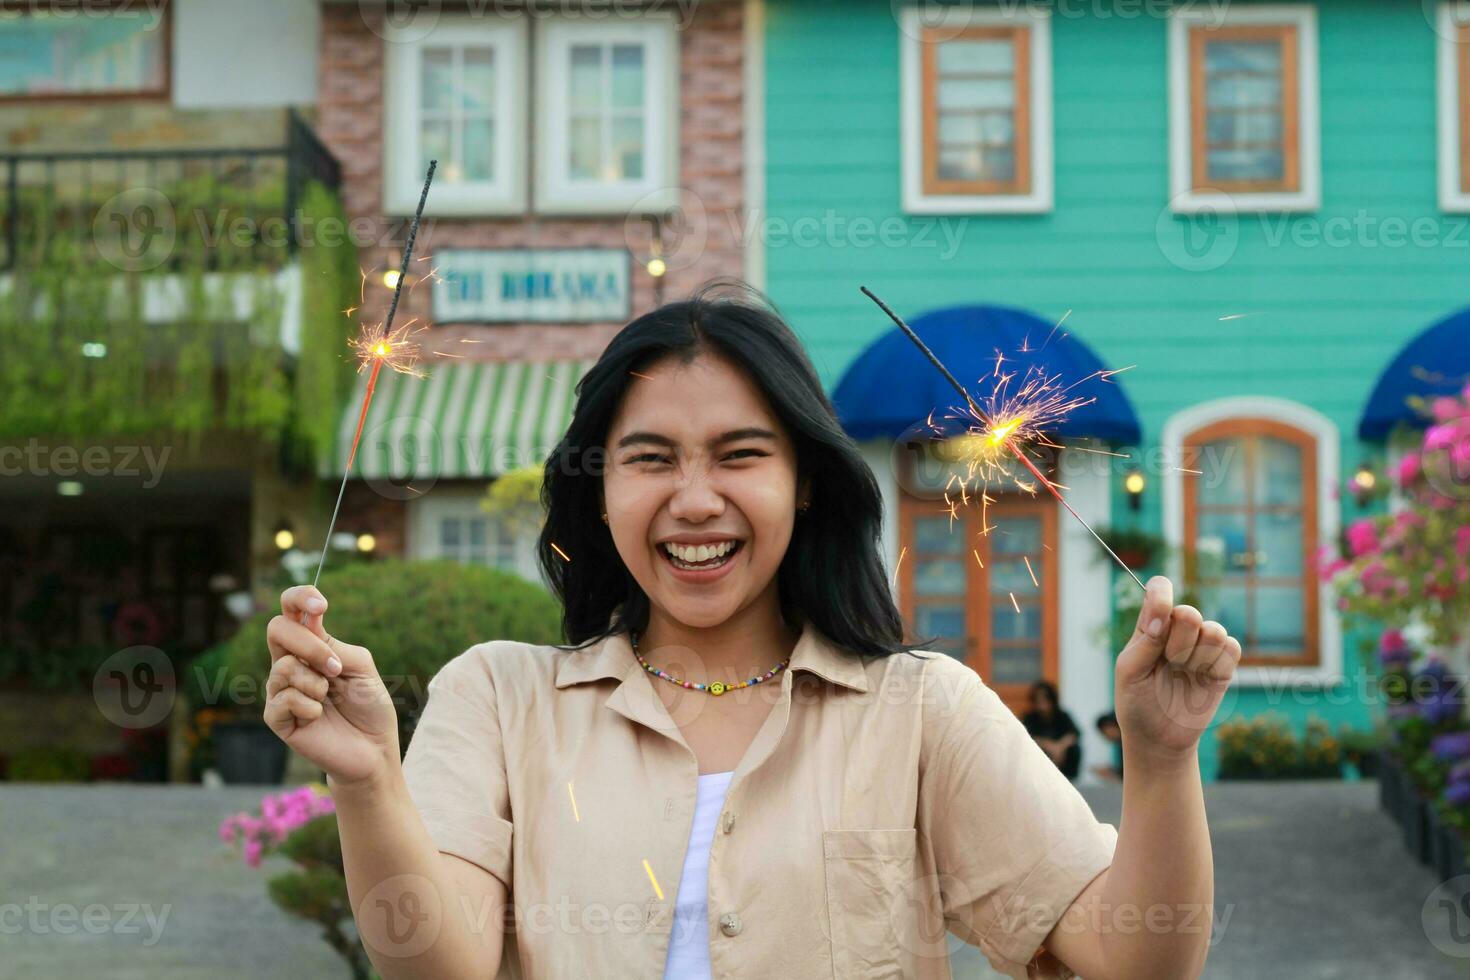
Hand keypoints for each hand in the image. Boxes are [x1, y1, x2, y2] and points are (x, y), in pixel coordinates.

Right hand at [264, 585, 399, 786]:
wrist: (373, 749)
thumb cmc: (369, 706)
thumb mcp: (361, 667)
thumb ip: (335, 646)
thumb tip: (309, 632)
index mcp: (313, 645)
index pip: (292, 609)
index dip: (299, 597)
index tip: (320, 605)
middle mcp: (292, 662)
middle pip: (277, 629)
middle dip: (309, 645)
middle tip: (336, 668)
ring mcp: (280, 689)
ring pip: (283, 667)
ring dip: (316, 683)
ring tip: (329, 699)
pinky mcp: (276, 717)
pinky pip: (282, 699)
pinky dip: (309, 706)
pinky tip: (319, 717)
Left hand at [1114, 576, 1240, 764]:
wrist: (1158, 739)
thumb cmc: (1136, 703)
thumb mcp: (1129, 672)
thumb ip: (1146, 641)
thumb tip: (1162, 615)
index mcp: (1150, 625)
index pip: (1159, 591)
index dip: (1162, 595)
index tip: (1160, 616)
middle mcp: (1177, 631)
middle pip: (1190, 613)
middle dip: (1179, 642)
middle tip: (1169, 663)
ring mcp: (1202, 647)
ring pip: (1215, 631)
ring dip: (1198, 656)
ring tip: (1184, 673)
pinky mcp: (1222, 666)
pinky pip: (1232, 648)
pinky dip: (1218, 665)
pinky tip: (1203, 680)